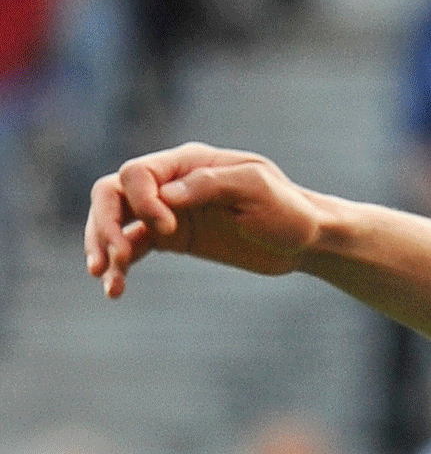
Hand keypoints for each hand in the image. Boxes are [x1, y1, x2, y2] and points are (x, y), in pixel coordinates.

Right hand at [85, 142, 325, 297]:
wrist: (306, 240)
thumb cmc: (288, 209)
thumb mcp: (257, 190)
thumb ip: (211, 185)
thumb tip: (165, 195)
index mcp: (191, 163)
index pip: (138, 173)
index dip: (141, 200)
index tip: (168, 227)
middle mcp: (173, 184)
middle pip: (113, 194)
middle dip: (105, 223)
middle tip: (114, 256)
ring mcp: (170, 212)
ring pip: (117, 222)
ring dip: (102, 246)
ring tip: (105, 278)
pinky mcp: (173, 239)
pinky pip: (134, 248)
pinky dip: (120, 266)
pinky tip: (115, 290)